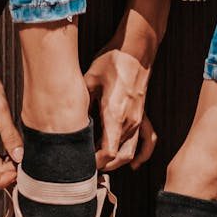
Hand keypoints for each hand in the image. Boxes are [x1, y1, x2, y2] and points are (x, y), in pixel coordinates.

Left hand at [84, 47, 157, 171]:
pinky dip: (142, 156)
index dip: (95, 163)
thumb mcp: (89, 80)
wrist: (135, 51)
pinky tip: (134, 165)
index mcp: (115, 115)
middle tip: (85, 164)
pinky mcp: (142, 115)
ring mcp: (138, 120)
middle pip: (118, 157)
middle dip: (102, 165)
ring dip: (116, 163)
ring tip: (100, 165)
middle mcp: (129, 122)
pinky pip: (148, 141)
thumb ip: (80, 103)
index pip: (108, 153)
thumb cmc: (112, 62)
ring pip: (130, 152)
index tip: (82, 162)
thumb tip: (67, 119)